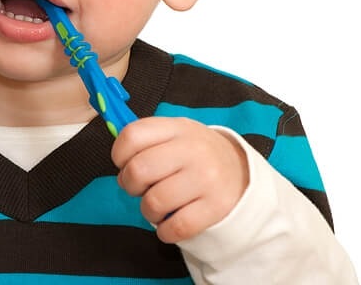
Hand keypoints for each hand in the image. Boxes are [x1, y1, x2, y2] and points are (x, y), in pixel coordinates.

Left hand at [111, 117, 248, 243]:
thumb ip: (146, 139)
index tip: (124, 163)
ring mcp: (207, 179)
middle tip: (139, 188)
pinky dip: (165, 231)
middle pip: (139, 170)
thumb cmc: (195, 155)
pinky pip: (176, 227)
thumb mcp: (175, 134)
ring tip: (156, 206)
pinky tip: (168, 225)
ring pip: (154, 202)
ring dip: (148, 210)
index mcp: (178, 128)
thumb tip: (117, 159)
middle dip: (130, 184)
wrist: (242, 174)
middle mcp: (193, 150)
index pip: (132, 135)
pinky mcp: (217, 207)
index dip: (118, 154)